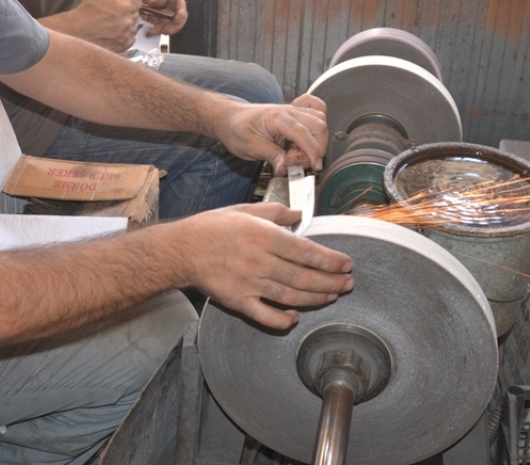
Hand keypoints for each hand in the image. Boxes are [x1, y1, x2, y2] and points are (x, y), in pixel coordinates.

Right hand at [51, 0, 143, 52]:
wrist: (77, 29)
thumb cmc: (88, 10)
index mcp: (124, 6)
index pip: (138, 0)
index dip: (128, 0)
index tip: (118, 3)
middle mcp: (127, 21)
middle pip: (137, 13)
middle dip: (128, 11)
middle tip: (112, 13)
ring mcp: (125, 35)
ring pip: (134, 25)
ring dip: (127, 23)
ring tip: (111, 23)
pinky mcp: (123, 45)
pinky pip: (131, 37)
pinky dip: (125, 34)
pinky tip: (113, 31)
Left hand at [120, 0, 187, 35]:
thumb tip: (162, 2)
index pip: (180, 3)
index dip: (181, 13)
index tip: (176, 21)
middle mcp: (168, 1)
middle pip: (177, 16)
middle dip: (173, 26)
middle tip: (163, 31)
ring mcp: (162, 9)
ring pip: (168, 23)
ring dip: (161, 29)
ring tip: (150, 32)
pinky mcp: (155, 15)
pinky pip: (158, 25)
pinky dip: (154, 30)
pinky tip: (147, 31)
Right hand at [175, 202, 353, 329]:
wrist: (181, 249)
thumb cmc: (213, 227)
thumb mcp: (245, 210)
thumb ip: (276, 213)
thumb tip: (300, 215)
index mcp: (263, 236)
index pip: (306, 251)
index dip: (330, 260)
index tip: (346, 264)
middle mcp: (259, 261)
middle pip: (303, 276)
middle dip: (331, 282)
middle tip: (347, 283)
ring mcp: (249, 283)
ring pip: (290, 296)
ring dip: (315, 298)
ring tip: (332, 296)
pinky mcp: (237, 301)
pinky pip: (265, 315)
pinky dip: (283, 319)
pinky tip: (295, 317)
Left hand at [215, 93, 326, 173]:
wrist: (228, 118)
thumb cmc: (236, 129)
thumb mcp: (250, 147)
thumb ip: (271, 156)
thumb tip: (286, 168)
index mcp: (276, 118)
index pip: (303, 133)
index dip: (313, 151)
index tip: (316, 166)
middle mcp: (288, 110)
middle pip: (318, 125)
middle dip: (316, 148)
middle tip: (299, 162)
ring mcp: (293, 110)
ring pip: (320, 119)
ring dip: (316, 139)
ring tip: (298, 152)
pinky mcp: (294, 112)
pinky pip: (316, 108)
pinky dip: (320, 119)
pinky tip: (311, 132)